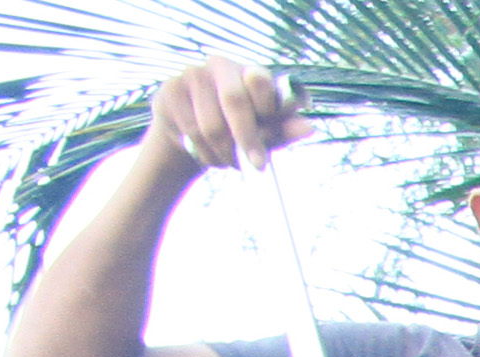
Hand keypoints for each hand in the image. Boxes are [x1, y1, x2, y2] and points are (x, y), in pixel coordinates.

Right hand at [144, 58, 307, 174]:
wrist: (193, 137)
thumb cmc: (239, 131)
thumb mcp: (267, 132)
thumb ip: (284, 129)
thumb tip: (309, 128)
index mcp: (251, 72)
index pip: (261, 80)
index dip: (267, 108)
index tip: (271, 131)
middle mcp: (222, 65)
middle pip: (234, 100)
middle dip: (248, 139)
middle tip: (259, 166)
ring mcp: (192, 74)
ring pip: (210, 124)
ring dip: (225, 153)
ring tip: (231, 161)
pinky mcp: (170, 90)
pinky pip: (190, 130)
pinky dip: (205, 152)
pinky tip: (209, 154)